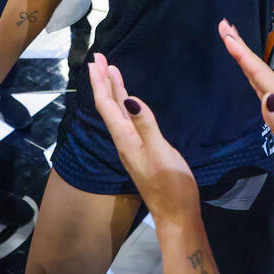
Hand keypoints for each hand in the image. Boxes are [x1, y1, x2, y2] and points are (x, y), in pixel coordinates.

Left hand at [88, 53, 199, 223]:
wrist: (176, 215)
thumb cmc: (172, 186)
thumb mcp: (160, 155)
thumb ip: (146, 126)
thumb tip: (129, 98)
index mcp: (126, 139)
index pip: (108, 105)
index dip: (101, 82)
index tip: (97, 60)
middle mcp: (124, 141)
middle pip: (109, 106)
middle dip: (103, 81)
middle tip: (99, 58)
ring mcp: (132, 146)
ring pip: (117, 112)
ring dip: (112, 90)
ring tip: (110, 72)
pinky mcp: (141, 150)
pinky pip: (127, 119)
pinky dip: (124, 103)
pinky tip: (127, 100)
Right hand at [217, 19, 273, 206]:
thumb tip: (267, 96)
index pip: (260, 74)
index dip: (242, 52)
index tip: (226, 31)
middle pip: (260, 70)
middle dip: (242, 48)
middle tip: (225, 26)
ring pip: (262, 78)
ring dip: (247, 60)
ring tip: (232, 43)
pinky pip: (264, 90)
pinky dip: (253, 77)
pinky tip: (250, 75)